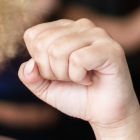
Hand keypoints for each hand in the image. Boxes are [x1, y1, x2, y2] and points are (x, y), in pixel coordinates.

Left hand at [19, 19, 139, 129]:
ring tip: (82, 78)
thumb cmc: (78, 96)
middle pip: (42, 44)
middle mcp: (81, 25)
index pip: (32, 36)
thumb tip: (29, 64)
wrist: (105, 114)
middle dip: (51, 71)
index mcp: (64, 28)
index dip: (38, 63)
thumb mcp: (45, 88)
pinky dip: (79, 77)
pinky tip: (91, 79)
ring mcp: (97, 34)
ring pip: (58, 51)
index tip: (57, 73)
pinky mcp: (110, 47)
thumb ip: (29, 76)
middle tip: (70, 78)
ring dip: (66, 75)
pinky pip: (78, 59)